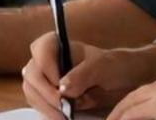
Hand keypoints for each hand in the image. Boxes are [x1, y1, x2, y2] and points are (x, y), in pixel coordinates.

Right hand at [22, 33, 155, 119]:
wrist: (124, 79)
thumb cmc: (114, 65)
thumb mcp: (102, 67)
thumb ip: (82, 75)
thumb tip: (62, 88)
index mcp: (58, 43)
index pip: (40, 50)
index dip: (47, 69)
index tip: (61, 87)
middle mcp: (47, 59)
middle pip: (31, 74)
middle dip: (45, 94)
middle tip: (63, 110)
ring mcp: (45, 77)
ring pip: (31, 91)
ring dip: (45, 107)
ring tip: (64, 117)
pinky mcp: (48, 94)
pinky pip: (38, 103)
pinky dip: (47, 112)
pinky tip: (61, 118)